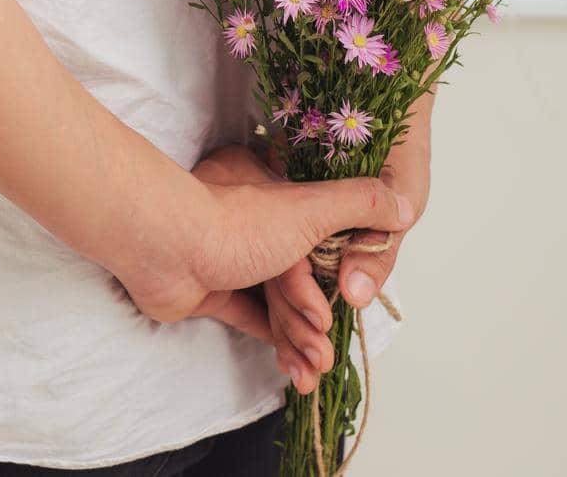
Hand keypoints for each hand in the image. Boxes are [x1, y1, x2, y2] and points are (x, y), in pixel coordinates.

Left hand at [198, 142, 428, 393]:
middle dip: (317, 322)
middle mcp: (254, 224)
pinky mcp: (210, 289)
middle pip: (302, 279)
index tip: (354, 305)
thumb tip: (403, 206)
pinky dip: (274, 340)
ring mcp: (229, 257)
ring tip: (312, 369)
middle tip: (327, 354)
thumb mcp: (311, 206)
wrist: (164, 245)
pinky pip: (251, 317)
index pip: (325, 240)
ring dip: (298, 338)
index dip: (340, 278)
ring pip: (277, 303)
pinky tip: (295, 365)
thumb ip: (360, 203)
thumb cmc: (236, 221)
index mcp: (278, 197)